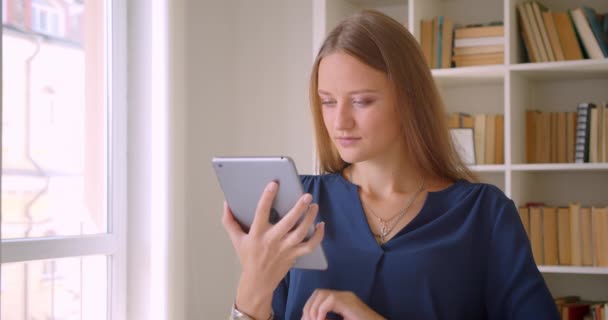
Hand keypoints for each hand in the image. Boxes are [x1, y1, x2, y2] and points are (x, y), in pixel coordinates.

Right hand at [222, 181, 324, 318]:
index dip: (267, 197)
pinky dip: (318, 236)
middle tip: (306, 196)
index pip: (261, 212)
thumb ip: (230, 221)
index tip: (274, 184)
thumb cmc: (248, 258)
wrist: (258, 282)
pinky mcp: (294, 255)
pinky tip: (321, 225)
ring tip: (313, 206)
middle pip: (288, 223)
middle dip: (298, 208)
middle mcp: (272, 241)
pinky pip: (310, 246)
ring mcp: (285, 249)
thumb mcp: (236, 240)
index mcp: (257, 234)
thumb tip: (226, 204)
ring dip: (309, 218)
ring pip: (300, 233)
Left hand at [302, 289, 384, 319]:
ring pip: (321, 295)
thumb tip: (307, 318)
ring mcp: (346, 297)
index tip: (306, 319)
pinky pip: (329, 301)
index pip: (318, 297)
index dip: (309, 307)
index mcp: (340, 301)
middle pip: (317, 293)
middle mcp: (343, 295)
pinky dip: (321, 312)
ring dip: (314, 310)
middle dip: (309, 308)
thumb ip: (326, 319)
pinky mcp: (348, 301)